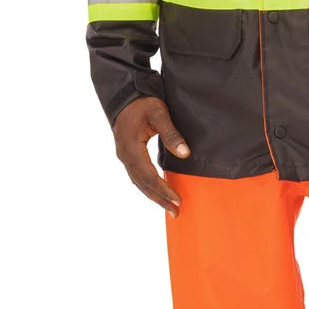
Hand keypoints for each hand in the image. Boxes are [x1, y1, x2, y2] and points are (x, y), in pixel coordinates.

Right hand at [112, 96, 190, 215]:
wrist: (123, 95)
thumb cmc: (142, 102)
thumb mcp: (159, 113)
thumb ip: (171, 134)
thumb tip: (185, 154)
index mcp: (131, 148)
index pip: (149, 176)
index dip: (164, 190)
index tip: (178, 200)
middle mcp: (125, 156)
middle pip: (143, 184)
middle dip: (160, 199)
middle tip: (176, 212)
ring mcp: (124, 157)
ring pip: (138, 182)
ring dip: (154, 196)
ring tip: (169, 208)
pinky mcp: (127, 155)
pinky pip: (137, 176)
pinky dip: (148, 186)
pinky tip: (158, 192)